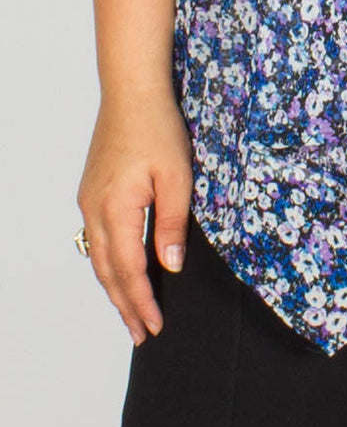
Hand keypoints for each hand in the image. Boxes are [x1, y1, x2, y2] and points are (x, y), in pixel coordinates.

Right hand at [76, 89, 192, 346]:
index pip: (128, 270)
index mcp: (116, 210)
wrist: (131, 93)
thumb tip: (169, 265)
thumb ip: (171, 224)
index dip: (141, 302)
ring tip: (130, 311)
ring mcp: (89, 200)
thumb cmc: (158, 128)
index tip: (154, 326)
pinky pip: (96, 238)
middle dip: (125, 305)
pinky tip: (120, 269)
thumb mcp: (177, 177)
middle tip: (141, 333)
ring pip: (98, 257)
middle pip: (107, 271)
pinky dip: (108, 262)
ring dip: (114, 287)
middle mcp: (94, 210)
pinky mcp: (91, 191)